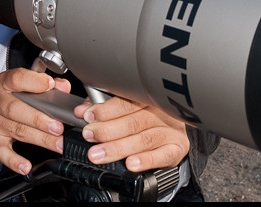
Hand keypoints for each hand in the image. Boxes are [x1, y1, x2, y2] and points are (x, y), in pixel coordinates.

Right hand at [0, 63, 70, 191]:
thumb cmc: (8, 106)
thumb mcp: (23, 92)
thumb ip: (44, 87)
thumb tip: (63, 86)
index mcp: (5, 84)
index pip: (17, 79)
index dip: (34, 82)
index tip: (51, 85)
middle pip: (16, 108)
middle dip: (40, 118)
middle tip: (58, 127)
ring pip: (17, 129)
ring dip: (40, 138)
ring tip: (57, 144)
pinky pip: (3, 152)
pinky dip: (15, 160)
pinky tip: (26, 166)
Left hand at [74, 97, 189, 172]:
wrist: (170, 135)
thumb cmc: (142, 118)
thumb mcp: (125, 109)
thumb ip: (105, 108)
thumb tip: (83, 111)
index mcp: (148, 97)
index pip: (126, 101)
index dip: (104, 109)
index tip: (87, 115)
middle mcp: (162, 111)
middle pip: (134, 121)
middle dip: (107, 130)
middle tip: (89, 136)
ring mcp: (171, 130)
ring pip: (144, 139)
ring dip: (118, 147)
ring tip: (99, 154)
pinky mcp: (177, 149)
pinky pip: (162, 155)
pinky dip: (145, 160)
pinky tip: (130, 163)